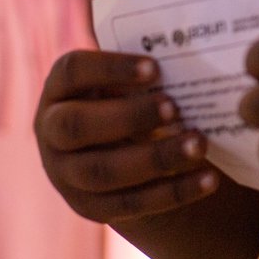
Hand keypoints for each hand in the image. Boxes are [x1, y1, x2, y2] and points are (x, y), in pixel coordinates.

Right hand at [34, 50, 218, 223]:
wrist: (118, 146)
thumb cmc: (131, 93)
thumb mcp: (129, 78)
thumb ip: (148, 68)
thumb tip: (196, 50)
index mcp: (60, 88)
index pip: (73, 71)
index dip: (111, 68)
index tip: (155, 67)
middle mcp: (51, 131)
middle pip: (78, 126)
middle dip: (128, 117)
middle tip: (175, 107)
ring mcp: (65, 175)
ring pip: (103, 172)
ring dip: (155, 158)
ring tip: (199, 145)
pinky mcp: (90, 207)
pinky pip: (129, 205)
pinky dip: (172, 193)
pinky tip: (207, 181)